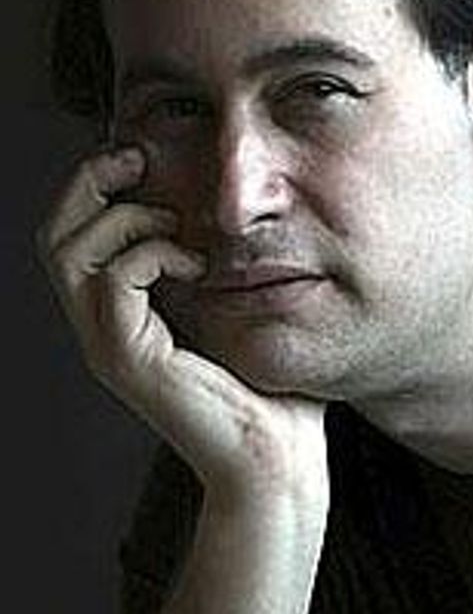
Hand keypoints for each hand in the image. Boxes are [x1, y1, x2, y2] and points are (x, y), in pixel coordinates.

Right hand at [38, 147, 327, 508]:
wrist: (277, 458)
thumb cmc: (272, 391)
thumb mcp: (247, 313)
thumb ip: (230, 269)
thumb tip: (245, 218)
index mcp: (127, 314)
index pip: (76, 234)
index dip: (98, 186)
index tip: (143, 155)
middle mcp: (106, 327)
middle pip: (54, 235)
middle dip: (90, 183)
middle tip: (137, 159)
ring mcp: (111, 344)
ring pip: (69, 252)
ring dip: (123, 217)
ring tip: (175, 220)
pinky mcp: (129, 359)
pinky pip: (114, 282)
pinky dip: (152, 252)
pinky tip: (198, 262)